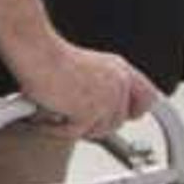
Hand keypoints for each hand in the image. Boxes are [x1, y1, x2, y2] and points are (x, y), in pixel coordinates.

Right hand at [6, 36, 158, 140]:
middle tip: (71, 117)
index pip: (147, 97)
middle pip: (117, 122)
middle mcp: (118, 83)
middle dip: (94, 124)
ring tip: (55, 112)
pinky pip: (74, 133)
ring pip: (97, 131)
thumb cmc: (49, 56)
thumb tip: (100, 110)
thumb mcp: (86, 67)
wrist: (35, 50)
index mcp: (120, 69)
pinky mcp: (90, 111)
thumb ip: (101, 86)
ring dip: (73, 127)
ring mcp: (106, 98)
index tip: (129, 117)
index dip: (135, 110)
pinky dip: (56, 128)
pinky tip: (45, 116)